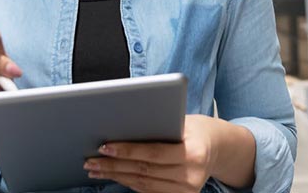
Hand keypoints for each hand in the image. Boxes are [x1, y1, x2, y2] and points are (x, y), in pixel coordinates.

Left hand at [83, 114, 217, 191]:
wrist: (217, 147)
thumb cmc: (193, 128)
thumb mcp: (180, 121)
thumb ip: (156, 126)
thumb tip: (120, 126)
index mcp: (192, 153)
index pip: (153, 153)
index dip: (126, 150)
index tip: (104, 146)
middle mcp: (191, 175)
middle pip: (144, 171)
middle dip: (113, 165)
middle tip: (90, 160)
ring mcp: (187, 190)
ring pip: (143, 184)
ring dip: (115, 177)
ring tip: (95, 169)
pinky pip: (149, 191)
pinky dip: (128, 183)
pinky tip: (113, 176)